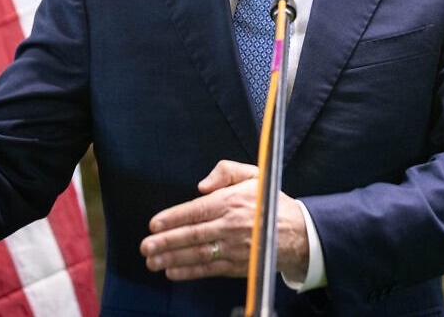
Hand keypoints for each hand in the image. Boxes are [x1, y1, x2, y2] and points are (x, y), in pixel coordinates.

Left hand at [140, 160, 309, 282]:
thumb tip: (202, 185)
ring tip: (152, 260)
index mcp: (232, 201)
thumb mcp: (252, 175)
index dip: (173, 218)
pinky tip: (173, 272)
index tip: (154, 224)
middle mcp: (231, 225)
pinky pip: (209, 269)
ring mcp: (234, 247)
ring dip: (172, 258)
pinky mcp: (237, 265)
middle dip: (166, 241)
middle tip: (146, 246)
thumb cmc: (269, 202)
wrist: (298, 232)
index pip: (196, 210)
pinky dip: (189, 272)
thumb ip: (225, 171)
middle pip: (193, 234)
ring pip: (198, 254)